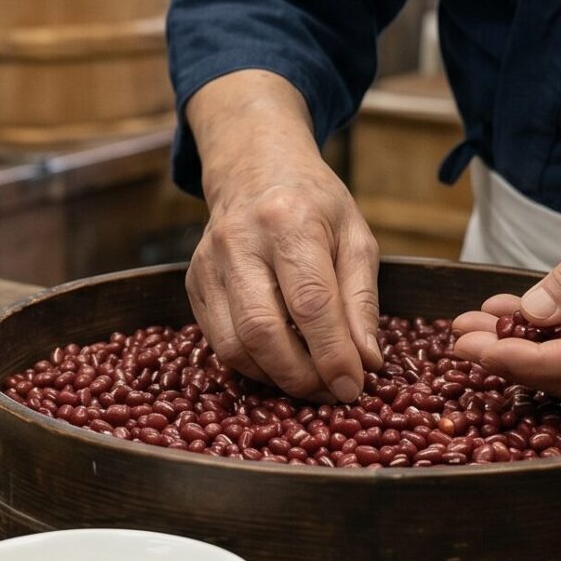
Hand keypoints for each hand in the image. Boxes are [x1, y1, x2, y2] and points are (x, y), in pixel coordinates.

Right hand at [189, 151, 383, 400]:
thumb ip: (362, 301)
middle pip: (263, 330)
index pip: (310, 301)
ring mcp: (208, 262)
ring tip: (309, 381)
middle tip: (330, 391)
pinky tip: (280, 363)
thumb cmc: (314, 206)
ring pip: (234, 345)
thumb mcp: (355, 238)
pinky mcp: (193, 282)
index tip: (352, 386)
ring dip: (275, 378)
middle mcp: (239, 240)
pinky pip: (218, 343)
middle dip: (300, 375)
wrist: (255, 169)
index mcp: (289, 220)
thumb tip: (367, 362)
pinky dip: (252, 365)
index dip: (332, 354)